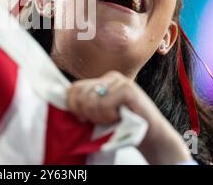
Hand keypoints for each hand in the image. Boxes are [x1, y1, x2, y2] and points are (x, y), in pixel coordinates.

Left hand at [66, 71, 192, 164]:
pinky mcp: (128, 89)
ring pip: (91, 100)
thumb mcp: (99, 114)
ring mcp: (119, 81)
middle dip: (87, 113)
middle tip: (102, 120)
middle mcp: (109, 77)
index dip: (72, 105)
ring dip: (100, 117)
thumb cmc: (122, 127)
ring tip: (113, 118)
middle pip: (80, 94)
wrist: (151, 135)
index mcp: (101, 81)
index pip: (74, 88)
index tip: (83, 118)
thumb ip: (84, 105)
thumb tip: (62, 100)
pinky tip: (120, 117)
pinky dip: (109, 115)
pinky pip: (104, 103)